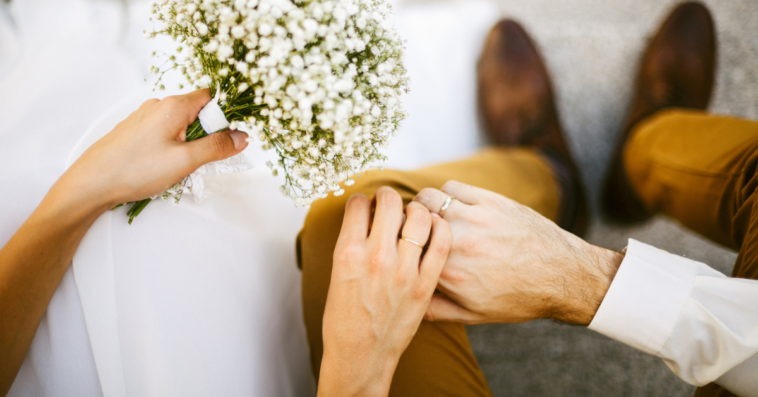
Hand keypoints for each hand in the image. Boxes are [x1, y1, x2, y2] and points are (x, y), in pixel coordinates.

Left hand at [57, 89, 248, 210]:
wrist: (91, 183)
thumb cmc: (136, 170)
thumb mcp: (185, 161)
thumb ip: (217, 147)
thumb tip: (242, 137)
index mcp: (173, 106)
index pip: (211, 98)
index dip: (224, 116)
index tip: (227, 139)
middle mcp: (158, 106)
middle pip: (197, 112)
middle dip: (207, 135)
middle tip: (203, 160)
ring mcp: (144, 118)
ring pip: (181, 126)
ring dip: (189, 145)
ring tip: (180, 169)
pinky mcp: (135, 132)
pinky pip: (165, 135)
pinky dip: (172, 149)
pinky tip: (163, 169)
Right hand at [318, 187, 451, 396]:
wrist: (361, 356)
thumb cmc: (344, 319)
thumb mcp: (337, 275)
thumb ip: (351, 244)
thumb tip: (364, 217)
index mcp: (348, 252)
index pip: (358, 204)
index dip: (363, 200)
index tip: (366, 206)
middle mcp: (376, 256)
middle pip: (389, 202)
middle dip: (388, 196)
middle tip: (389, 204)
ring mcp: (403, 270)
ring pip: (419, 215)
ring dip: (415, 208)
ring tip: (412, 216)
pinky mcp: (425, 284)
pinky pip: (441, 242)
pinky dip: (440, 227)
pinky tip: (434, 228)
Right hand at [413, 181, 623, 325]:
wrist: (564, 276)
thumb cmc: (519, 298)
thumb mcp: (474, 315)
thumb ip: (435, 309)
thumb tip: (407, 301)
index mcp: (449, 274)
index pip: (402, 250)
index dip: (393, 246)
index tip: (393, 246)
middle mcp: (457, 243)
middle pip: (408, 221)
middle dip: (404, 224)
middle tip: (409, 230)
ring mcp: (474, 218)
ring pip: (426, 199)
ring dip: (423, 207)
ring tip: (431, 217)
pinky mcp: (490, 201)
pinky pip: (452, 188)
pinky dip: (447, 195)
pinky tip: (454, 207)